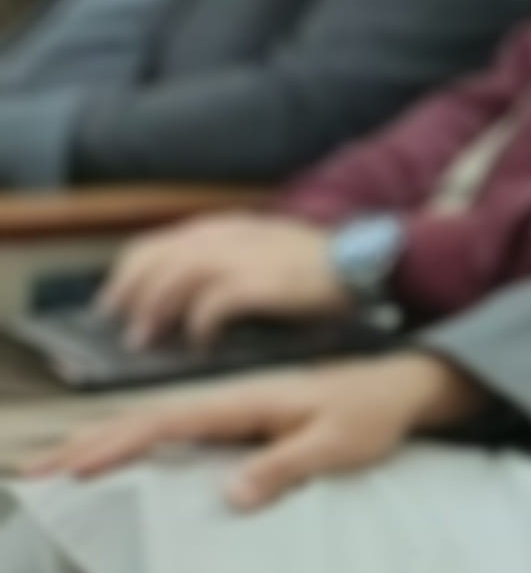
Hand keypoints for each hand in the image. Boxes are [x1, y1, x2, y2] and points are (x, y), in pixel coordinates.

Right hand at [27, 351, 481, 508]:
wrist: (399, 389)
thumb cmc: (370, 416)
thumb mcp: (335, 446)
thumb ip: (283, 468)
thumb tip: (227, 496)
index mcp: (242, 402)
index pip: (165, 424)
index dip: (116, 446)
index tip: (74, 469)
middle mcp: (227, 401)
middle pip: (143, 421)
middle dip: (86, 443)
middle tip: (32, 472)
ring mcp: (229, 409)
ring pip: (152, 424)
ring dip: (101, 442)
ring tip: (53, 466)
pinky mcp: (237, 421)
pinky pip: (173, 431)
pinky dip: (135, 442)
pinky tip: (114, 459)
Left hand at [98, 213, 350, 346]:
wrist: (372, 261)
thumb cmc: (324, 267)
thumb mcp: (268, 247)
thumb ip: (231, 259)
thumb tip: (189, 294)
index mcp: (226, 228)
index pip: (155, 245)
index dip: (128, 275)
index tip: (117, 301)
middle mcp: (226, 237)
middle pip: (154, 261)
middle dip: (129, 295)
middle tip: (122, 328)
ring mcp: (242, 257)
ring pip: (173, 281)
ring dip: (153, 313)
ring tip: (146, 342)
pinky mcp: (260, 283)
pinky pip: (211, 306)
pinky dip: (198, 327)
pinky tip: (199, 345)